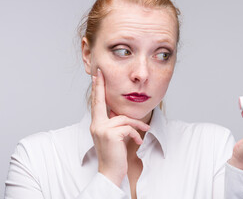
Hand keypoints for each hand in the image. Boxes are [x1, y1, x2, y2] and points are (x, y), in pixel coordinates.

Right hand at [90, 68, 149, 186]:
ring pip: (123, 118)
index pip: (96, 103)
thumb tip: (119, 112)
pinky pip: (128, 127)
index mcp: (96, 124)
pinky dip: (136, 133)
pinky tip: (139, 141)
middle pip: (99, 102)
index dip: (97, 89)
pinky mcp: (111, 134)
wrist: (111, 171)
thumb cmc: (114, 153)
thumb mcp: (113, 135)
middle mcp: (96, 125)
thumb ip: (114, 123)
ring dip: (137, 125)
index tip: (97, 76)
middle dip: (100, 86)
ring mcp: (102, 129)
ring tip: (145, 130)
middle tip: (100, 72)